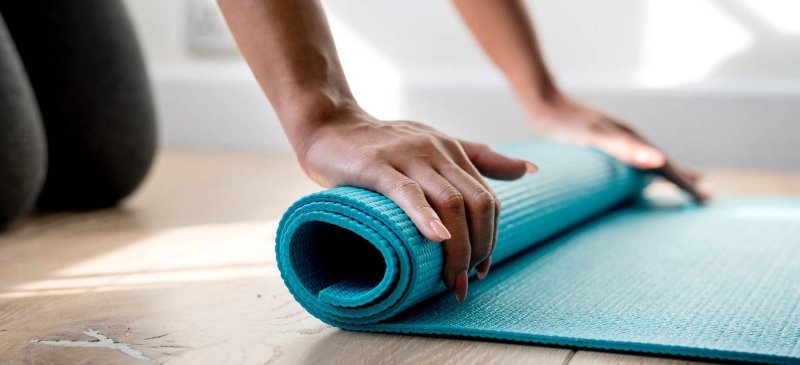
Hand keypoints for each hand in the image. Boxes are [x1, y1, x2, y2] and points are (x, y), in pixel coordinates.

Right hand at [298, 106, 537, 302]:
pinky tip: (436, 239)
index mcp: (452, 151)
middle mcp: (437, 151)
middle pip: (477, 203)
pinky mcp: (377, 166)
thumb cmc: (382, 142)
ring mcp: (408, 157)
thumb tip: (530, 170)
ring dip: (457, 247)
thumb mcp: (437, 143)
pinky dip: (425, 218)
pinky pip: (408, 193)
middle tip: (465, 280)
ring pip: (450, 202)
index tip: (481, 268)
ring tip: (450, 279)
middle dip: (479, 247)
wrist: (329, 124)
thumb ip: (481, 157)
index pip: (487, 199)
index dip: (490, 237)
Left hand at [528, 94, 707, 201]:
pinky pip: (633, 158)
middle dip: (683, 180)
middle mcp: (629, 136)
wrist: (543, 100)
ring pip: (650, 158)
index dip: (684, 183)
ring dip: (668, 172)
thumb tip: (660, 160)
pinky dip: (645, 167)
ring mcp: (617, 137)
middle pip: (663, 161)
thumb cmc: (565, 122)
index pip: (666, 166)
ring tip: (685, 182)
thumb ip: (625, 148)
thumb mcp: (595, 137)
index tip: (704, 200)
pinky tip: (640, 172)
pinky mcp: (602, 140)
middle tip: (705, 198)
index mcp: (633, 138)